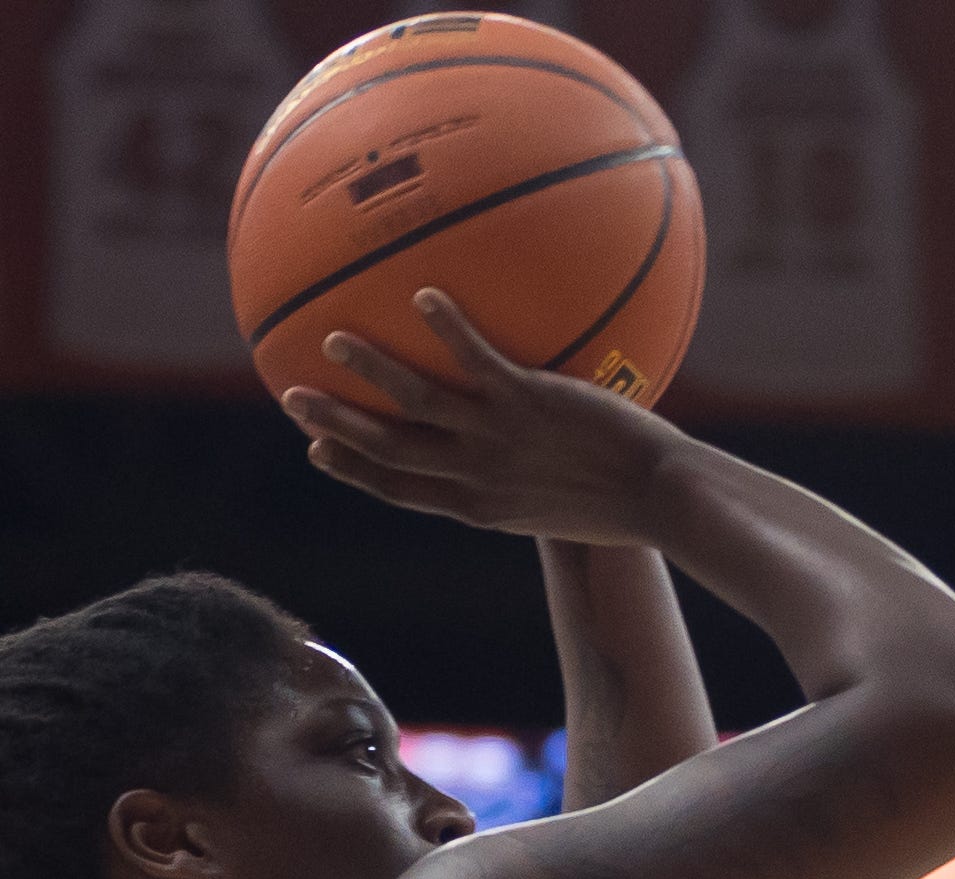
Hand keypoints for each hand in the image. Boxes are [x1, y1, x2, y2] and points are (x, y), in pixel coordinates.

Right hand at [279, 290, 689, 543]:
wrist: (664, 499)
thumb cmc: (624, 499)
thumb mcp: (560, 497)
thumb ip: (525, 470)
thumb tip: (518, 440)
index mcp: (481, 506)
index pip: (401, 490)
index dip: (354, 471)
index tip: (318, 451)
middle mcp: (481, 477)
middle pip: (388, 451)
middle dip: (337, 425)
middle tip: (290, 397)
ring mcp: (502, 439)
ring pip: (418, 405)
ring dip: (372, 372)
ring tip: (334, 340)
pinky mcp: (532, 403)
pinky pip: (479, 360)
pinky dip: (450, 330)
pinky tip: (426, 296)